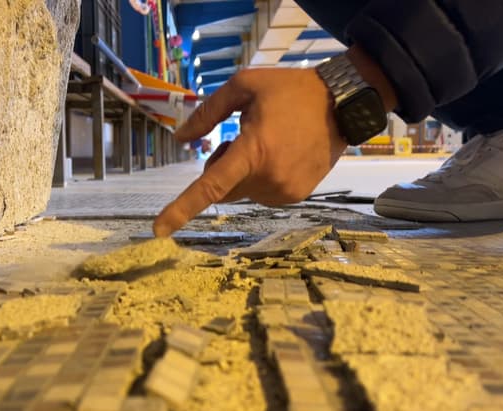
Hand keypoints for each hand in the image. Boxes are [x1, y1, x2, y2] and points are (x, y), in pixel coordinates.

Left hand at [152, 67, 346, 236]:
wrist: (342, 104)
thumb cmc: (290, 91)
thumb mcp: (244, 87)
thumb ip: (207, 114)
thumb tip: (180, 138)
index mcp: (252, 152)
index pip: (209, 188)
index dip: (181, 209)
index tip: (159, 230)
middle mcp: (267, 180)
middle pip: (224, 189)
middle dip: (222, 167)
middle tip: (239, 137)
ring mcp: (284, 192)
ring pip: (243, 192)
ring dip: (244, 173)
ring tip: (268, 142)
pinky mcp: (296, 196)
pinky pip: (263, 194)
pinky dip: (262, 178)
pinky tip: (282, 153)